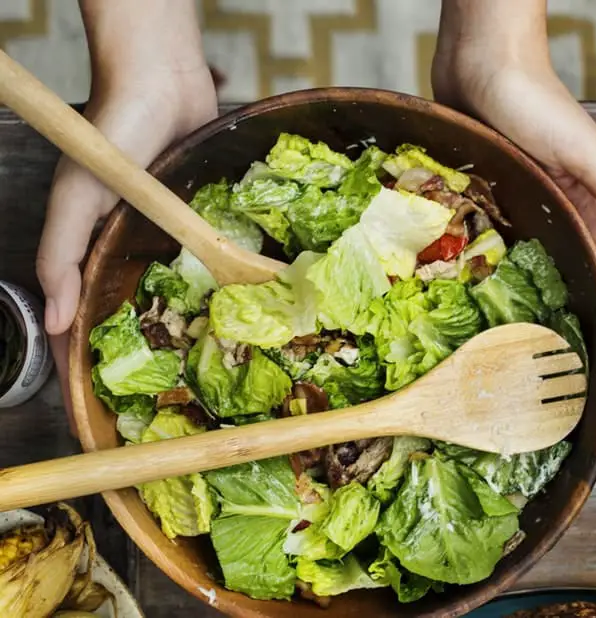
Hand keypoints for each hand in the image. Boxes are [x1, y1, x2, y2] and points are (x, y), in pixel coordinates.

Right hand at [37, 1, 216, 427]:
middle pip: (139, 304)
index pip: (90, 310)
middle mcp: (135, 244)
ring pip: (179, 285)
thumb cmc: (113, 131)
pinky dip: (221, 276)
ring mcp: (171, 231)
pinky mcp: (204, 214)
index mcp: (98, 245)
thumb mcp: (77, 194)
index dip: (93, 351)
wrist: (164, 79)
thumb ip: (60, 253)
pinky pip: (212, 253)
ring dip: (191, 315)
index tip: (104, 393)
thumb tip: (56, 320)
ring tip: (211, 358)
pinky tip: (238, 304)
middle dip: (150, 342)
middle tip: (170, 386)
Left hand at [432, 29, 595, 362]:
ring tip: (529, 347)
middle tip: (565, 367)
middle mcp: (561, 215)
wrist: (485, 71)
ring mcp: (525, 211)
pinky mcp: (491, 204)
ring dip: (544, 305)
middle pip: (579, 279)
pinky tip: (493, 303)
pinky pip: (500, 249)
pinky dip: (504, 276)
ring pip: (542, 270)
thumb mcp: (588, 153)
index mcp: (592, 208)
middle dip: (580, 320)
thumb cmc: (538, 106)